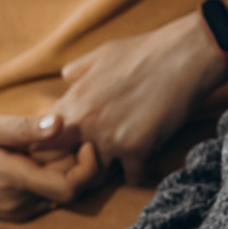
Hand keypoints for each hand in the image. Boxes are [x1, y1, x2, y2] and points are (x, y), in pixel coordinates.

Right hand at [0, 114, 103, 221]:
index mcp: (12, 181)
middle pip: (69, 190)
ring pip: (56, 196)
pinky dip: (48, 179)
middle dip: (77, 164)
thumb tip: (61, 124)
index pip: (70, 187)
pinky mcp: (9, 213)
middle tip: (69, 135)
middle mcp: (16, 204)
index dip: (88, 166)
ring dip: (63, 171)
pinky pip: (42, 198)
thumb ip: (24, 128)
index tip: (86, 140)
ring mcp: (12, 212)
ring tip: (51, 144)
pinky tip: (36, 157)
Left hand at [41, 13, 224, 181]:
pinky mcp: (139, 150)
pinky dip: (141, 173)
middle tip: (96, 161)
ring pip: (99, 176)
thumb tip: (66, 78)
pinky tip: (148, 161)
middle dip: (78, 167)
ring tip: (123, 161)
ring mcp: (111, 139)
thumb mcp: (102, 53)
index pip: (41, 140)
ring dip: (110, 171)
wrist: (185, 54)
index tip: (69, 147)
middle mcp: (87, 124)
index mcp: (75, 102)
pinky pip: (133, 178)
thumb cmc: (145, 50)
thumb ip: (77, 71)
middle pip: (67, 165)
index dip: (53, 147)